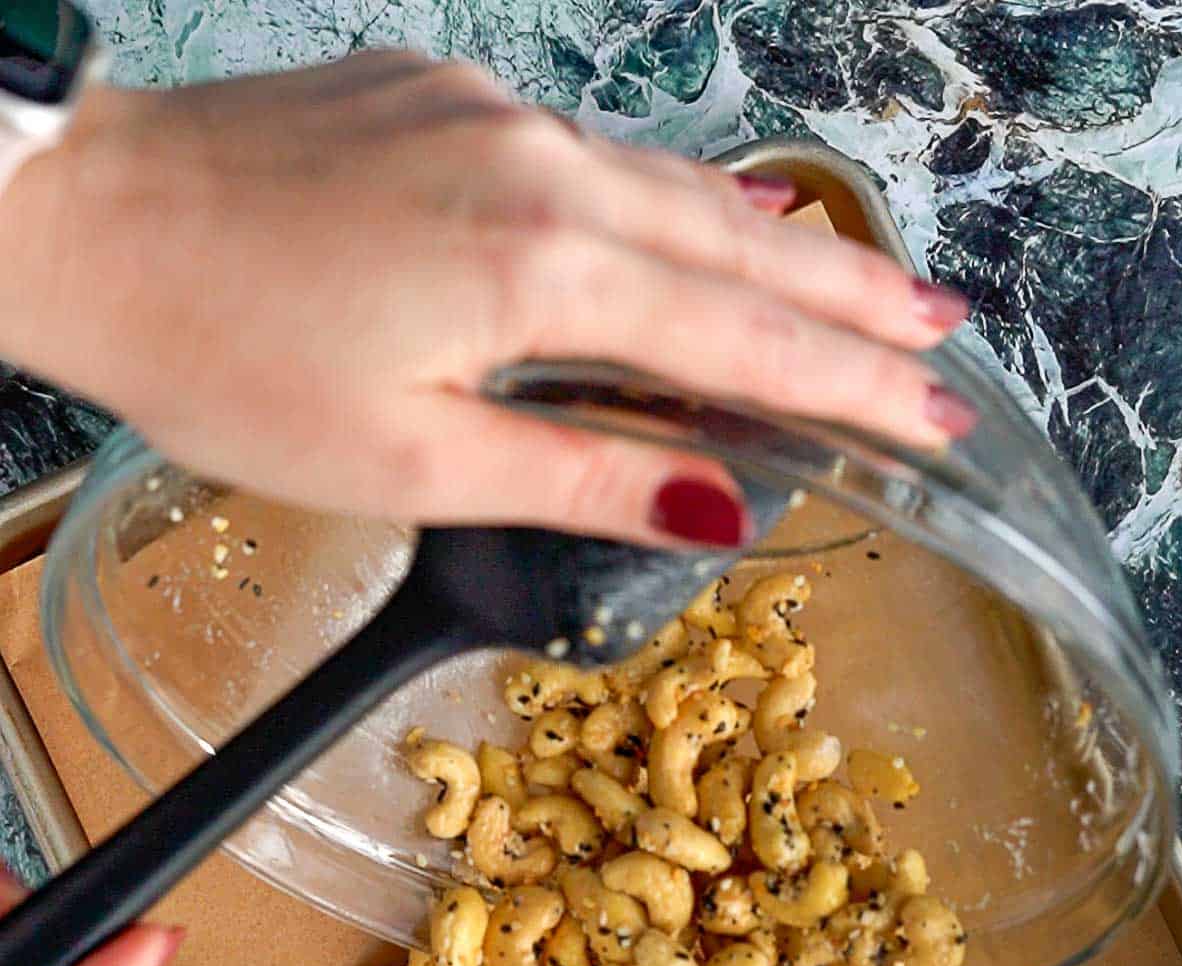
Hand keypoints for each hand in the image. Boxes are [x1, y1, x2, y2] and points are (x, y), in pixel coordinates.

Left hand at [4, 53, 971, 548]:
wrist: (86, 221)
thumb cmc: (224, 355)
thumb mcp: (409, 457)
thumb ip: (579, 472)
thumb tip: (716, 505)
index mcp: (540, 268)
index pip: (742, 340)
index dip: (848, 390)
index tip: (931, 423)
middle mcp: (540, 168)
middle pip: (740, 245)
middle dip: (855, 303)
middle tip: (945, 344)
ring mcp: (493, 117)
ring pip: (677, 189)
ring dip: (780, 247)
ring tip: (869, 290)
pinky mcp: (445, 95)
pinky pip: (599, 154)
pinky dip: (674, 203)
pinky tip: (708, 223)